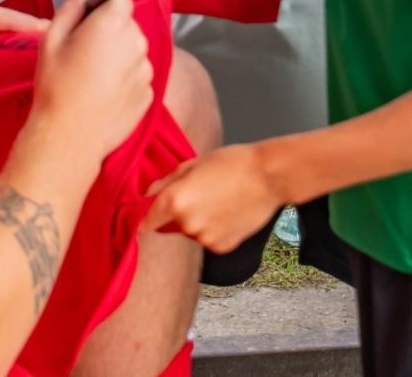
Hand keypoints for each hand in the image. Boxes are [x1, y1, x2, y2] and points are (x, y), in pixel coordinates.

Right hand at [32, 0, 153, 160]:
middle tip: (85, 51)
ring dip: (120, 56)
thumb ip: (70, 9)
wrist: (70, 136)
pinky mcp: (149, 93)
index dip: (106, 5)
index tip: (91, 19)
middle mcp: (136, 42)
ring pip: (134, 51)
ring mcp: (146, 70)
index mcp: (112, 23)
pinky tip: (104, 94)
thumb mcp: (51, 41)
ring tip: (93, 76)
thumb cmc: (56, 86)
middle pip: (129, 25)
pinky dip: (126, 80)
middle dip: (112, 31)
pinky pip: (138, 76)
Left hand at [141, 145, 282, 252]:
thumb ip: (166, 182)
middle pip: (166, 227)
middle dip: (172, 215)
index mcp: (174, 201)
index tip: (143, 216)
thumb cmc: (233, 163)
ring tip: (216, 200)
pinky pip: (206, 239)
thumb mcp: (192, 164)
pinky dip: (211, 229)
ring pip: (188, 232)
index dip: (143, 217)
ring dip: (194, 221)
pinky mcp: (221, 247)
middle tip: (193, 196)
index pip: (145, 220)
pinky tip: (226, 212)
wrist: (269, 176)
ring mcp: (204, 238)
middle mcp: (186, 224)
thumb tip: (149, 195)